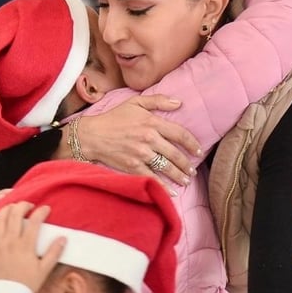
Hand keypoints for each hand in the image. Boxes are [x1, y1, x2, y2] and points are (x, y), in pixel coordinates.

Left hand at [0, 203, 63, 291]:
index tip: (46, 209)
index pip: (35, 221)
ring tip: (13, 208)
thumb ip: (54, 252)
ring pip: (0, 217)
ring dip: (7, 209)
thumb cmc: (25, 285)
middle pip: (15, 213)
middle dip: (23, 205)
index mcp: (25, 246)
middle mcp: (10, 242)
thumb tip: (63, 238)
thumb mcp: (43, 270)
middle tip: (28, 205)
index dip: (41, 211)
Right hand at [75, 95, 201, 186]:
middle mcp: (149, 139)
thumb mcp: (135, 102)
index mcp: (152, 122)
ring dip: (179, 175)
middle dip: (187, 164)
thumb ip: (158, 100)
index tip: (199, 151)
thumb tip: (178, 103)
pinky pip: (153, 178)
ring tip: (186, 180)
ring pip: (167, 167)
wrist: (91, 135)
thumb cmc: (113, 118)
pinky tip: (172, 192)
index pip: (180, 134)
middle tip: (193, 170)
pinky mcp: (133, 166)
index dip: (192, 143)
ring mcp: (141, 154)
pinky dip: (164, 187)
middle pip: (175, 154)